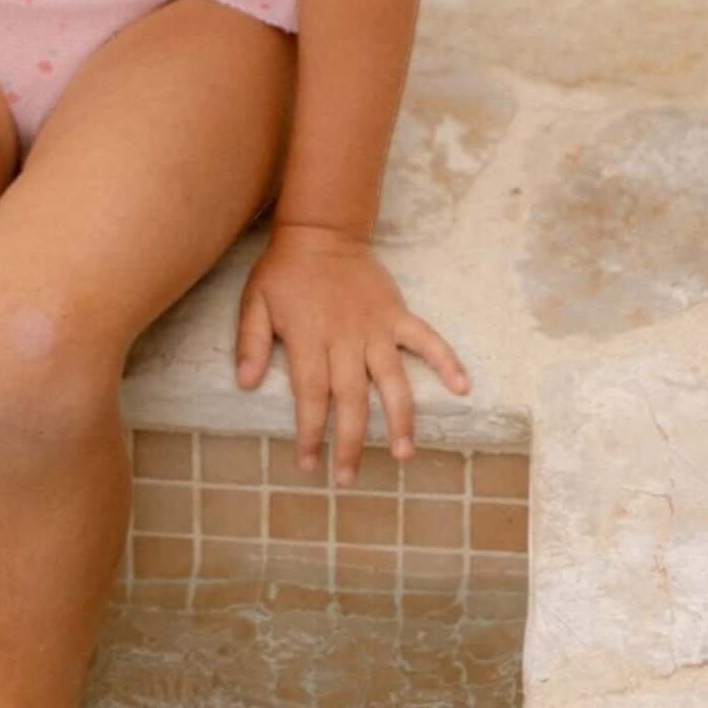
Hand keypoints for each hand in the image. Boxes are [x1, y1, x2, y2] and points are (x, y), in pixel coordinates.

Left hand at [234, 222, 469, 481]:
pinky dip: (446, 360)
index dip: (310, 432)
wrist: (320, 229)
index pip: (311, 395)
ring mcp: (376, 326)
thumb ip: (250, 341)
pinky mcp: (397, 314)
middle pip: (351, 398)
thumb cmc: (284, 271)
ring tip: (404, 454)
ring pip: (392, 379)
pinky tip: (462, 387)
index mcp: (308, 337)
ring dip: (400, 418)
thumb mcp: (255, 301)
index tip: (309, 463)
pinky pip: (427, 338)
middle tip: (349, 478)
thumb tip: (245, 385)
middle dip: (350, 441)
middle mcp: (345, 337)